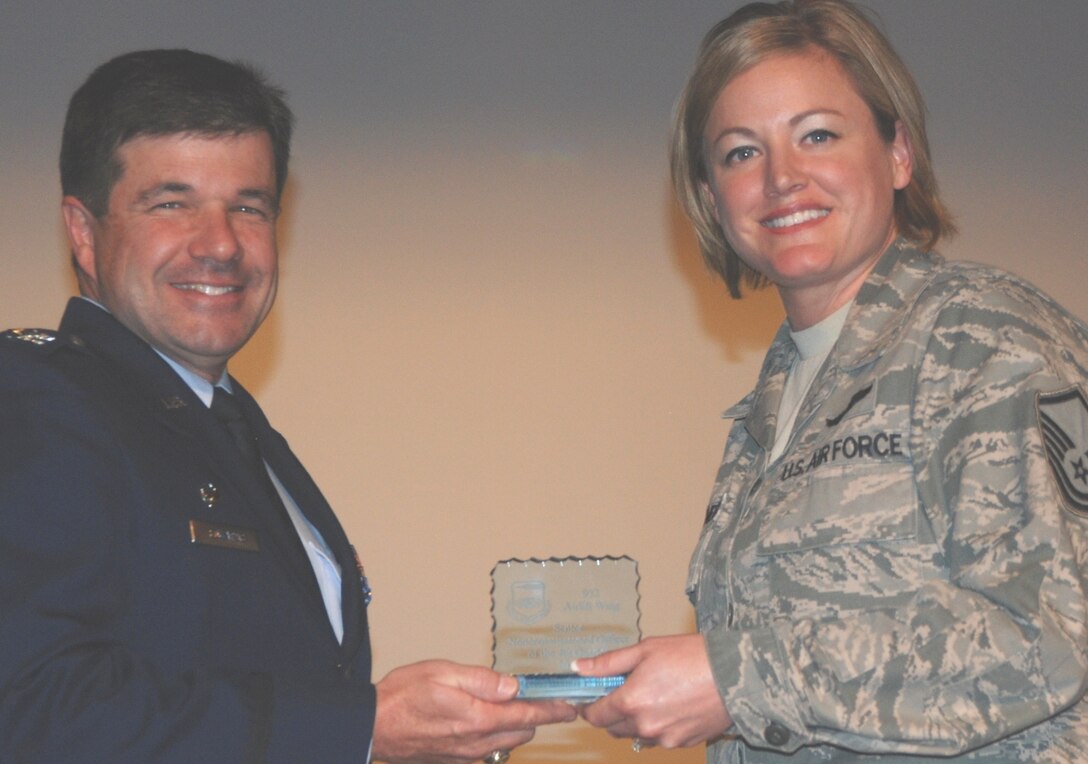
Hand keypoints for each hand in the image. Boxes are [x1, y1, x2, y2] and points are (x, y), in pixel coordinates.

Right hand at [371, 659, 575, 763]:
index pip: (527, 714)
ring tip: (513, 706)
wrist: (370, 726)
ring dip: (516, 726)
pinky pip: (486, 750)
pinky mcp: (454, 760)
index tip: (570, 705)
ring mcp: (465, 755)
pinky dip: (495, 735)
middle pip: (522, 731)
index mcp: (477, 718)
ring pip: (506, 742)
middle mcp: (476, 743)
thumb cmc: (402, 696)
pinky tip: (483, 719)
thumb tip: (513, 685)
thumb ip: (482, 679)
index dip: (552, 709)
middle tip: (542, 697)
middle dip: (535, 715)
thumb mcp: (442, 673)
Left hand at [574, 634, 730, 748]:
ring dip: (635, 720)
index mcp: (630, 701)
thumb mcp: (645, 650)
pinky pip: (659, 738)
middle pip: (613, 727)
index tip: (589, 698)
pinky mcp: (682, 743)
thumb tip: (578, 667)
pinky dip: (657, 725)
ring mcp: (664, 739)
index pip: (595, 715)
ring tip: (652, 694)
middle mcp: (644, 726)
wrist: (734, 674)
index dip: (589, 706)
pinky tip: (670, 705)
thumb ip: (608, 663)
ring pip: (636, 734)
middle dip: (613, 711)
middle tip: (624, 690)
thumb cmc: (690, 656)